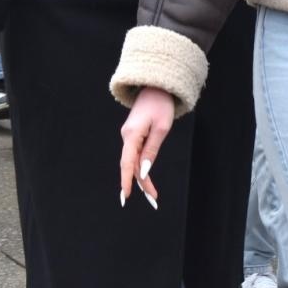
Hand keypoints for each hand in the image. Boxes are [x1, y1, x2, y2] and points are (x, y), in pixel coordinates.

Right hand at [119, 86, 174, 209]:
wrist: (156, 86)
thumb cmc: (161, 105)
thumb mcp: (162, 128)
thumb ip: (152, 150)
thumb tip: (144, 171)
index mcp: (132, 134)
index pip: (127, 162)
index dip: (127, 180)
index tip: (126, 196)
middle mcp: (127, 136)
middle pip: (131, 165)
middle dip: (140, 184)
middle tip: (153, 200)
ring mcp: (129, 136)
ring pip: (133, 161)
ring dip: (142, 178)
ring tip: (153, 195)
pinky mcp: (134, 135)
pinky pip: (135, 154)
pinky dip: (141, 167)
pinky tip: (145, 178)